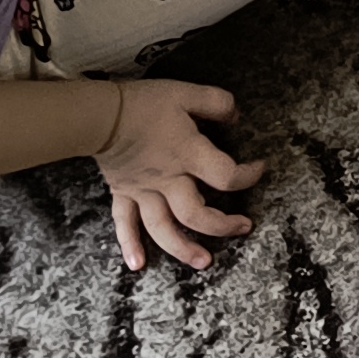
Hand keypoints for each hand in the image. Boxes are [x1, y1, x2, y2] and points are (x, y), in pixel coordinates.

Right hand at [99, 81, 263, 269]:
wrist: (100, 114)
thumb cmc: (144, 104)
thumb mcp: (187, 93)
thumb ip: (217, 103)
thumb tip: (236, 118)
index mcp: (188, 155)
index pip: (226, 176)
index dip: (248, 176)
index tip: (259, 169)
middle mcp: (168, 181)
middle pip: (196, 216)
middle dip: (222, 227)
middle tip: (242, 229)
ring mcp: (143, 192)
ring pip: (163, 229)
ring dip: (183, 249)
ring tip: (203, 263)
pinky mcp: (123, 194)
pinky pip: (124, 224)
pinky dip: (130, 245)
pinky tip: (138, 265)